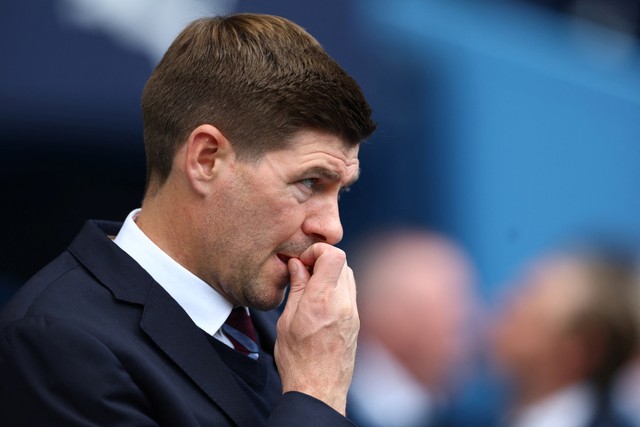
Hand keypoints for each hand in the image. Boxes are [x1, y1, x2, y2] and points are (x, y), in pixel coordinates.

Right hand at [274, 243, 358, 415]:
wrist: (319, 389)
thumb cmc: (298, 360)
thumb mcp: (287, 321)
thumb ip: (297, 288)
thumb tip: (298, 264)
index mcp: (321, 301)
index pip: (334, 256)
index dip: (317, 251)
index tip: (302, 261)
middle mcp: (342, 304)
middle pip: (342, 262)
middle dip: (322, 260)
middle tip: (305, 272)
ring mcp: (353, 313)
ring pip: (348, 275)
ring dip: (331, 273)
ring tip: (312, 286)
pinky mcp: (356, 321)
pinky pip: (350, 292)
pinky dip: (337, 287)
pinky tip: (322, 299)